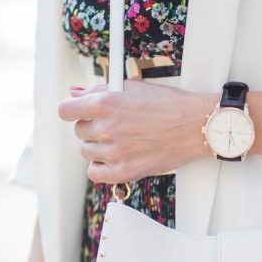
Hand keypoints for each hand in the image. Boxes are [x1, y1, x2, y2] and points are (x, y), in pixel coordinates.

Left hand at [58, 79, 218, 183]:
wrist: (195, 126)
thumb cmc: (170, 105)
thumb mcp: (133, 87)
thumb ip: (100, 90)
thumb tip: (75, 94)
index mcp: (105, 103)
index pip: (66, 110)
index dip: (73, 110)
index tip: (78, 112)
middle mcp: (106, 128)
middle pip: (79, 131)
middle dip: (93, 127)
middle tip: (114, 125)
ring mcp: (114, 152)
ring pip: (87, 152)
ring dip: (99, 147)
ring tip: (121, 141)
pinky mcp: (124, 171)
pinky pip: (95, 173)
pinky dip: (101, 167)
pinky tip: (114, 159)